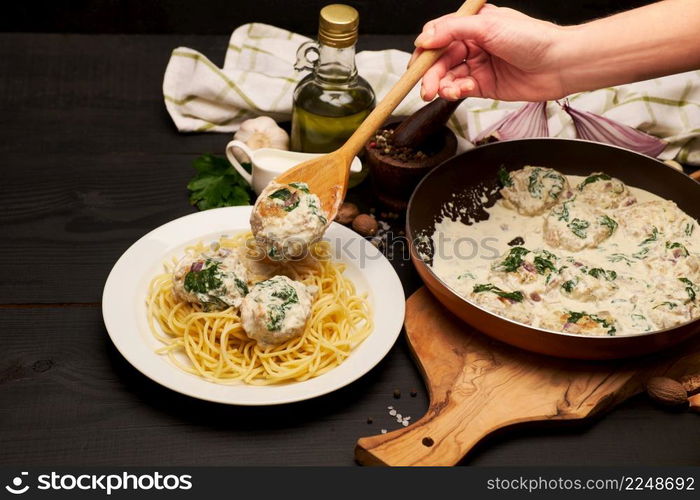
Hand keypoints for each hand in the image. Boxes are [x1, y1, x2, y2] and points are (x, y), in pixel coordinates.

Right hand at [412, 4, 566, 101]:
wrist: (559, 64)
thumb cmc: (533, 38)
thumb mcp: (488, 25)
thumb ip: (453, 30)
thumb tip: (425, 38)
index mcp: (473, 24)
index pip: (439, 35)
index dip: (426, 49)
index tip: (418, 61)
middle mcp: (474, 44)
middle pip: (440, 59)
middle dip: (430, 74)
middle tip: (425, 87)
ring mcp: (478, 65)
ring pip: (448, 76)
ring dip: (442, 85)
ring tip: (442, 92)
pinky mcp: (484, 86)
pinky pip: (461, 89)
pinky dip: (456, 91)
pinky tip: (461, 91)